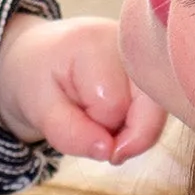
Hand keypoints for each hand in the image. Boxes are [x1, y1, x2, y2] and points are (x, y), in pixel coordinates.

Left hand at [0, 14, 164, 163]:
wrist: (38, 55)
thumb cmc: (35, 78)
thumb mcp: (37, 109)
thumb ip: (68, 133)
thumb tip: (109, 152)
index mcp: (95, 45)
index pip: (112, 106)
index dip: (93, 126)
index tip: (70, 116)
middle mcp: (133, 43)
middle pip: (149, 109)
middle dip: (122, 136)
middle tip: (91, 134)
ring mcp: (149, 53)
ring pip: (158, 113)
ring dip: (130, 130)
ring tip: (98, 116)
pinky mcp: (156, 66)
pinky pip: (159, 109)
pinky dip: (137, 123)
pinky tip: (114, 113)